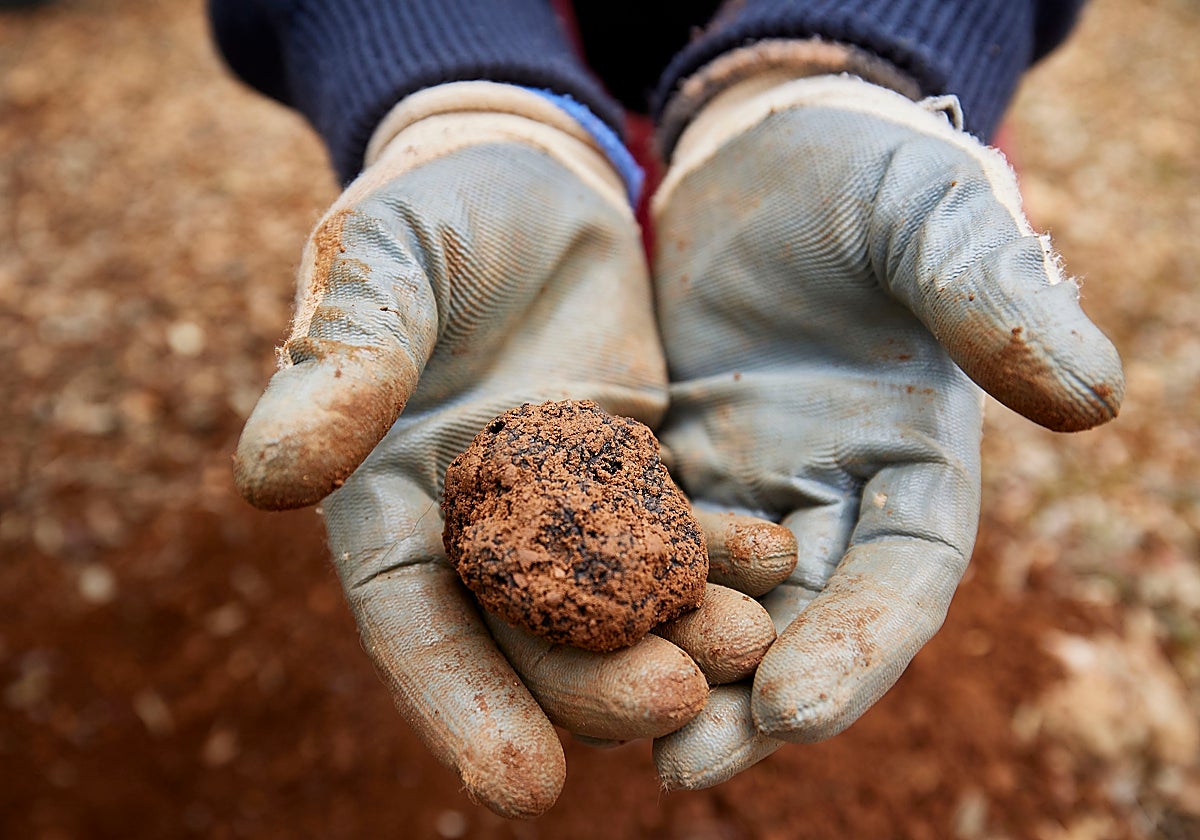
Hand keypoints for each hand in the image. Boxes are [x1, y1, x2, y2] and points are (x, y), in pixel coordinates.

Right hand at [233, 82, 730, 816]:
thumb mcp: (385, 265)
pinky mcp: (633, 470)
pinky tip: (776, 567)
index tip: (520, 784)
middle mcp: (473, 522)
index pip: (411, 617)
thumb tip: (268, 478)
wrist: (525, 172)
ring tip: (744, 651)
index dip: (456, 701)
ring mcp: (559, 504)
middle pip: (527, 632)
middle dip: (593, 682)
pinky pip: (676, 529)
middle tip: (672, 703)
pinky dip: (719, 556)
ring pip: (612, 600)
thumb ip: (344, 363)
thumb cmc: (431, 207)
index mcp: (387, 494)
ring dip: (673, 636)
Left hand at [648, 73, 1124, 787]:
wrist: (766, 152)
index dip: (858, 645)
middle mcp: (829, 496)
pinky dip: (603, 588)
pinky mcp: (666, 460)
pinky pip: (631, 540)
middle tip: (684, 766)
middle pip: (798, 619)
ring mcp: (743, 485)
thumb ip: (990, 299)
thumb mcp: (928, 218)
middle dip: (749, 695)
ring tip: (607, 730)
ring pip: (709, 599)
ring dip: (666, 666)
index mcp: (911, 461)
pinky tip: (548, 630)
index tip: (797, 705)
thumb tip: (1093, 395)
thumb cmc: (864, 174)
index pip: (899, 578)